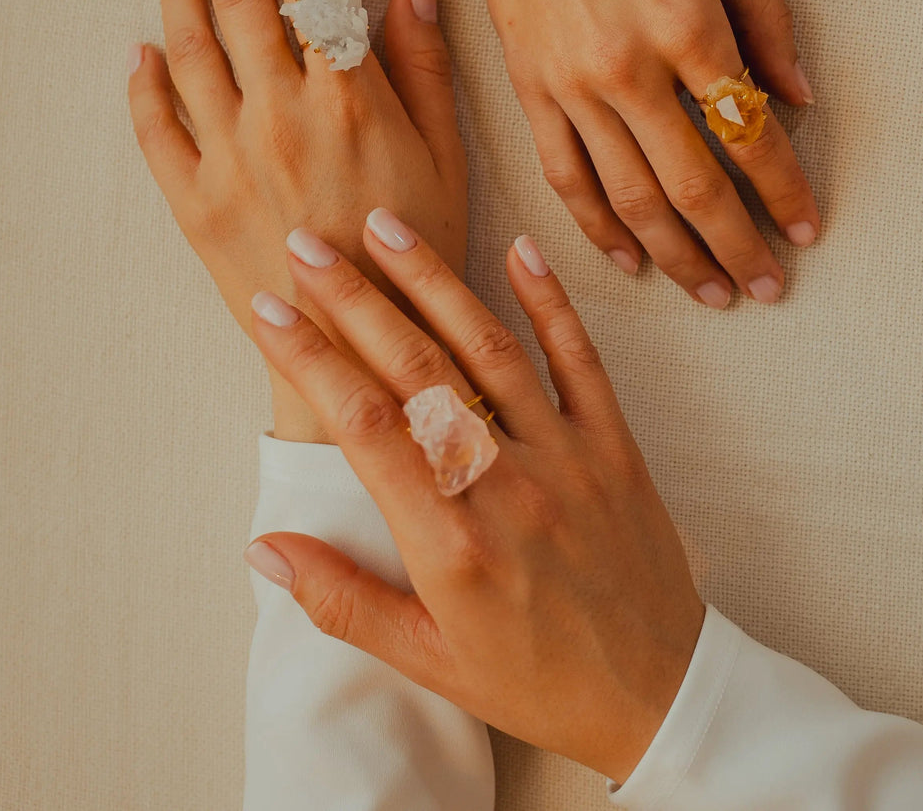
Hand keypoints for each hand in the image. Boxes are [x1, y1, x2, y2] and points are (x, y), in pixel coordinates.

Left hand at [127, 0, 465, 439]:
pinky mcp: (194, 202)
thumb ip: (424, 66)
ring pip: (189, 48)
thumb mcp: (447, 157)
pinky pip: (155, 127)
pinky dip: (143, 82)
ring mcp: (228, 159)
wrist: (360, 351)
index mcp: (349, 100)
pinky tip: (141, 48)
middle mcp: (280, 117)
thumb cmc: (414, 257)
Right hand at [244, 218, 705, 783]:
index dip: (309, 357)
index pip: (364, 425)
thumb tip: (263, 548)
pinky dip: (549, 301)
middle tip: (306, 241)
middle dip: (354, 298)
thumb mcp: (429, 661)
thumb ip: (342, 601)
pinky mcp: (614, 444)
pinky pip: (580, 360)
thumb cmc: (536, 682)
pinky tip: (518, 249)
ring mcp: (565, 456)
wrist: (659, 696)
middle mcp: (506, 485)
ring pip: (491, 348)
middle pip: (418, 369)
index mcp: (451, 541)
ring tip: (385, 225)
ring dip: (434, 280)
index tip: (267, 307)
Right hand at [458, 0, 818, 306]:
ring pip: (630, 197)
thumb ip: (766, 17)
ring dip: (678, 256)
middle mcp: (628, 68)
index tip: (808, 229)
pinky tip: (630, 260)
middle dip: (739, 246)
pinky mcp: (531, 92)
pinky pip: (566, 178)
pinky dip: (599, 228)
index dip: (785, 191)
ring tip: (714, 291)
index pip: (748, 134)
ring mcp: (572, 87)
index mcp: (686, 24)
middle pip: (693, 186)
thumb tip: (799, 97)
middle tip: (769, 288)